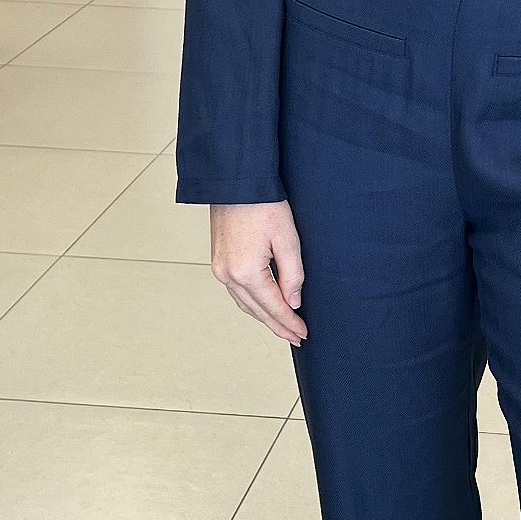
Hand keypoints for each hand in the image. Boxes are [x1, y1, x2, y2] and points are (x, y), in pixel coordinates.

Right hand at [210, 200, 307, 343]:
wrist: (235, 182)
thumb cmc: (262, 205)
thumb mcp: (287, 240)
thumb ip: (293, 275)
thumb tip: (293, 302)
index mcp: (246, 272)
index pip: (273, 307)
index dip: (290, 322)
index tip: (303, 333)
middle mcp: (228, 275)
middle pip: (256, 311)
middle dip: (277, 326)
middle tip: (296, 337)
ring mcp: (219, 269)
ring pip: (244, 303)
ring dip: (264, 317)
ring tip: (282, 326)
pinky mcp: (217, 261)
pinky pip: (236, 291)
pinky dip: (251, 303)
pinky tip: (262, 306)